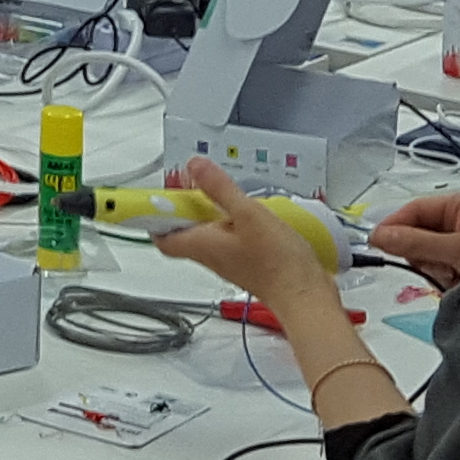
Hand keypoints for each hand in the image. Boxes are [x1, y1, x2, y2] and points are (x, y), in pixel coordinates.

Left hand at [151, 155, 347, 314]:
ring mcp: (227, 260)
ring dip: (208, 212)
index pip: (160, 234)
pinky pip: (226, 239)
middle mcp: (209, 255)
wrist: (304, 293)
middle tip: (193, 185)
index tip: (160, 192)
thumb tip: (194, 166)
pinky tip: (247, 212)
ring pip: (205, 234)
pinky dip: (228, 222)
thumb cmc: (277, 261)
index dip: (155, 214)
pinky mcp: (245, 262)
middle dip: (184, 206)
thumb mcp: (247, 213)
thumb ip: (219, 188)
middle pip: (182, 231)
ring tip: (222, 194)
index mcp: (200, 244)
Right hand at [367, 187, 459, 288]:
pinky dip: (457, 285)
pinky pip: (453, 276)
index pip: (415, 211)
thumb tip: (379, 235)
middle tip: (442, 268)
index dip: (394, 226)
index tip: (377, 244)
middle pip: (423, 239)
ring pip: (437, 261)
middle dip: (427, 258)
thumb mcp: (456, 247)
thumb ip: (414, 242)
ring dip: (444, 275)